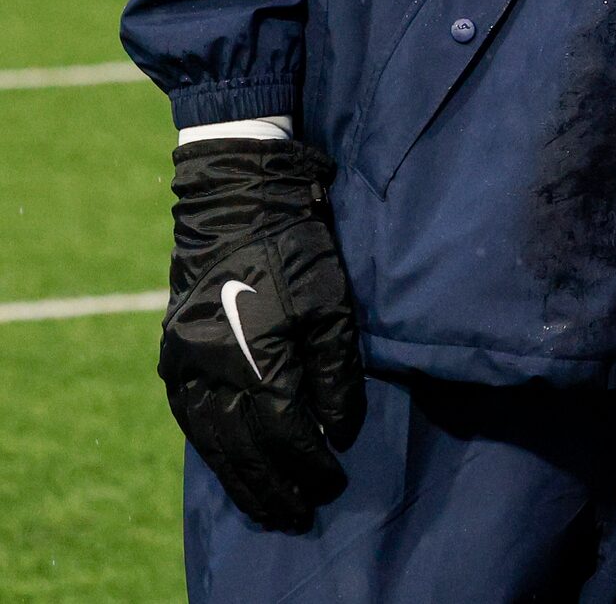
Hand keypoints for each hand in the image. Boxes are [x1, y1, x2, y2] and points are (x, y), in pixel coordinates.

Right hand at [160, 139, 365, 531]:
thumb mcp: (333, 304)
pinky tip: (231, 466)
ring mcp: (184, 363)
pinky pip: (191, 419)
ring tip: (267, 507)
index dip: (308, 460)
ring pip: (210, 440)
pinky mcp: (173, 355)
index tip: (334, 480)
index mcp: (254, 355)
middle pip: (241, 446)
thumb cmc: (296, 249)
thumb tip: (337, 429)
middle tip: (300, 514)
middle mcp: (209, 368)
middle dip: (272, 484)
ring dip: (238, 478)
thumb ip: (338, 370)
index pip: (282, 428)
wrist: (234, 206)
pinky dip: (212, 449)